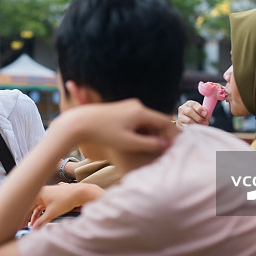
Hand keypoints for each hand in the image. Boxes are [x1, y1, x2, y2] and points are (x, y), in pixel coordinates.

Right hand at [29, 183, 102, 228]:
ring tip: (30, 227)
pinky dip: (39, 214)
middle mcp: (39, 193)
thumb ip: (41, 222)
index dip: (22, 217)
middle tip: (22, 227)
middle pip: (29, 207)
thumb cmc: (65, 199)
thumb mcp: (52, 213)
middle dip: (26, 218)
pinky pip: (41, 207)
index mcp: (37, 194)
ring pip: (35, 208)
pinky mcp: (49, 198)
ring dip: (33, 217)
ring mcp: (44, 195)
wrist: (78, 193)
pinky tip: (38, 222)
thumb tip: (34, 229)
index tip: (19, 224)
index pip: (25, 206)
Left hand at [50, 98, 174, 155]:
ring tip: (145, 147)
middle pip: (157, 120)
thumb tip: (166, 144)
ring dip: (149, 133)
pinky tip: (133, 140)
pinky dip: (140, 130)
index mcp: (141, 112)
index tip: (174, 147)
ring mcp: (129, 105)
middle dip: (160, 135)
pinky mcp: (122, 109)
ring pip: (147, 121)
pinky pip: (137, 119)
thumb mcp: (129, 143)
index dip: (172, 135)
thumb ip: (149, 144)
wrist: (80, 122)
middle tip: (161, 150)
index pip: (165, 122)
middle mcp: (137, 105)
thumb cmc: (104, 133)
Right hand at [177, 100, 209, 125]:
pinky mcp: (180, 124)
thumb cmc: (196, 115)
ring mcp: (180, 117)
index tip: (205, 114)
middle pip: (189, 112)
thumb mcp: (199, 111)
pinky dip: (193, 128)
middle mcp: (182, 109)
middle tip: (206, 122)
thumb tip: (206, 115)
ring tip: (202, 126)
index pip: (193, 104)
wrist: (187, 121)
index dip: (199, 109)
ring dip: (197, 124)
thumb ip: (203, 112)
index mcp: (188, 104)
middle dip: (199, 118)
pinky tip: (197, 129)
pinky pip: (187, 127)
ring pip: (188, 121)